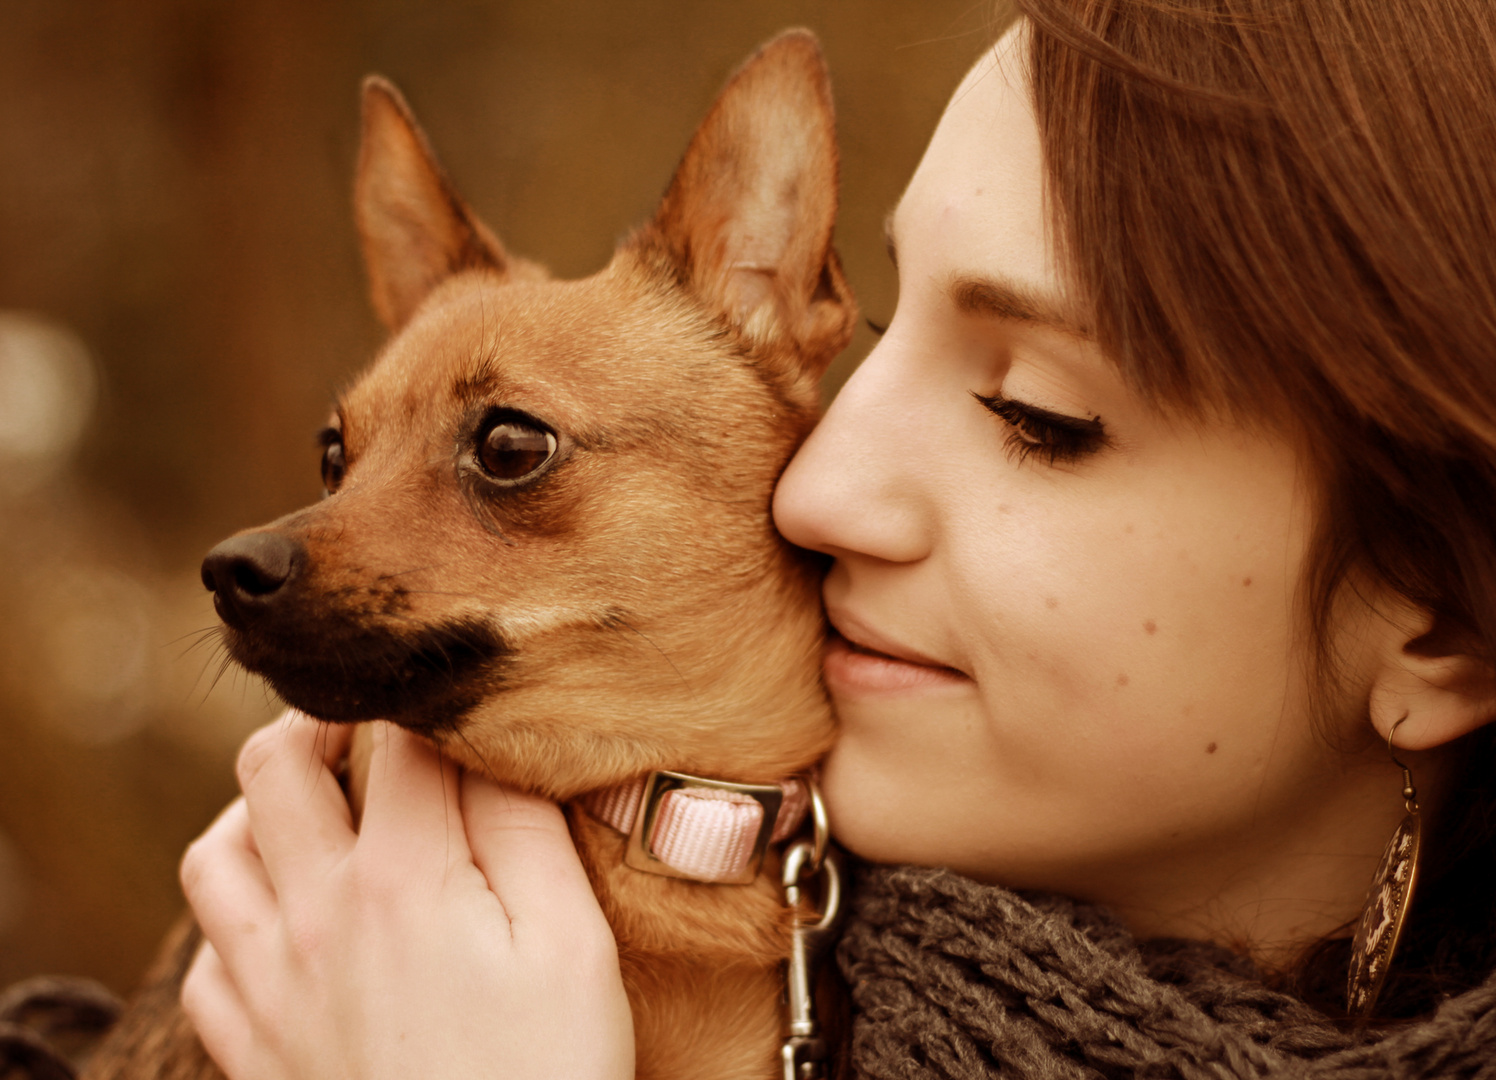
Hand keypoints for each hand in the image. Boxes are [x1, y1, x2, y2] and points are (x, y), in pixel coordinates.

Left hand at [179, 712, 633, 1079]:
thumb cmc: (546, 1076)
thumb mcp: (572, 945)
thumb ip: (526, 833)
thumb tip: (490, 748)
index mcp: (403, 879)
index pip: (394, 738)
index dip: (424, 702)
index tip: (453, 701)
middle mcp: (314, 918)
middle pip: (273, 768)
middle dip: (319, 723)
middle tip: (369, 729)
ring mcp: (269, 987)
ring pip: (212, 856)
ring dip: (256, 813)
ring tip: (315, 811)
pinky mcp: (251, 1050)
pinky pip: (204, 958)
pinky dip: (234, 919)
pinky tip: (288, 925)